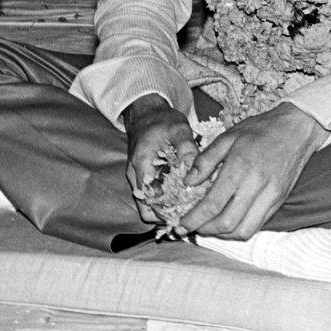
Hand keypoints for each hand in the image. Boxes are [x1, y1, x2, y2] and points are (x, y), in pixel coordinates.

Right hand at [123, 94, 198, 222]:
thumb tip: (194, 170)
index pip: (148, 199)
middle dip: (166, 215)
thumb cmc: (162, 120)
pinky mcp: (144, 178)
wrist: (147, 114)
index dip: (164, 211)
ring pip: (148, 204)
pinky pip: (151, 196)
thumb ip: (187, 148)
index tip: (184, 215)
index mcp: (142, 164)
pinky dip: (164, 200)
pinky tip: (183, 199)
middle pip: (146, 207)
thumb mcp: (179, 128)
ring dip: (165, 209)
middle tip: (189, 217)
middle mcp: (136, 175)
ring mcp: (138, 178)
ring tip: (188, 211)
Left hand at [177, 102, 328, 239]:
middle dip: (204, 230)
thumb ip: (205, 160)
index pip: (212, 205)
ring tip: (210, 226)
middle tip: (192, 227)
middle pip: (226, 223)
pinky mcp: (280, 200)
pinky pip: (258, 225)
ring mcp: (271, 195)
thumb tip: (188, 181)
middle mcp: (256, 185)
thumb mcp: (228, 136)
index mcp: (239, 168)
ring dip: (223, 234)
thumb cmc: (262, 129)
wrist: (298, 127)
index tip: (180, 225)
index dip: (192, 220)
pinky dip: (240, 229)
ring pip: (243, 230)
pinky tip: (230, 221)